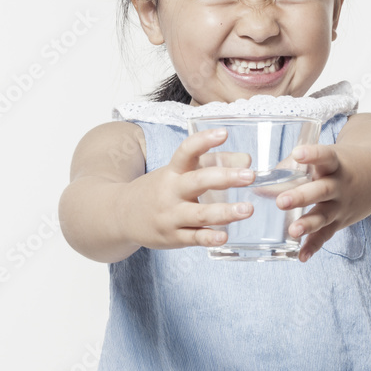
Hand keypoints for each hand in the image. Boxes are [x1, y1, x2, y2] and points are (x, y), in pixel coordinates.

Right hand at [124, 128, 254, 249]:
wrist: (121, 215)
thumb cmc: (160, 190)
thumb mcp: (178, 173)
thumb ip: (213, 164)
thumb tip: (247, 160)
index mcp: (173, 171)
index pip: (186, 151)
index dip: (204, 141)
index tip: (223, 133)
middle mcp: (171, 191)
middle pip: (197, 181)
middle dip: (225, 177)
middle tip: (250, 175)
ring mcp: (171, 216)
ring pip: (199, 213)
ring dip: (224, 212)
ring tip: (247, 209)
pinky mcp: (173, 237)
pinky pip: (193, 238)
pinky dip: (209, 238)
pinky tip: (225, 236)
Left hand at [274, 143, 354, 262]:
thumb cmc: (341, 164)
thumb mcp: (327, 158)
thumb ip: (295, 167)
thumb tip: (260, 183)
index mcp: (335, 164)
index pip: (326, 157)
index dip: (313, 155)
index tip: (297, 153)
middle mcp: (340, 185)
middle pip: (322, 190)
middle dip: (302, 197)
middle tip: (281, 201)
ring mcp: (341, 205)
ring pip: (324, 215)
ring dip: (308, 224)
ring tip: (292, 231)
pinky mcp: (340, 221)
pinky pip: (326, 235)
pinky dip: (314, 246)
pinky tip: (301, 256)